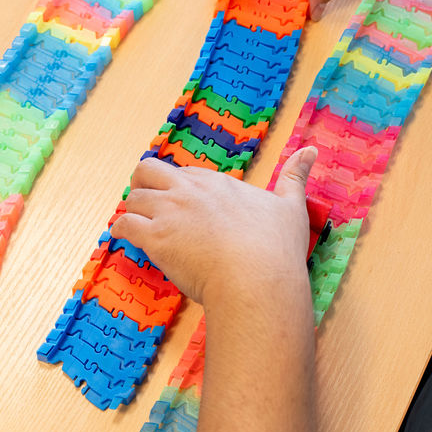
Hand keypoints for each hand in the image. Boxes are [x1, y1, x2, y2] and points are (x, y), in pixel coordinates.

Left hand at [110, 147, 317, 308]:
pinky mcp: (156, 238)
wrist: (257, 280)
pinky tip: (122, 238)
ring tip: (135, 224)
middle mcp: (190, 192)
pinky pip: (124, 225)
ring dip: (131, 210)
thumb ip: (295, 177)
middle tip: (145, 203)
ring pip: (133, 198)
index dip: (178, 186)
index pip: (185, 173)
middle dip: (142, 184)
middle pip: (148, 171)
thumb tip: (311, 151)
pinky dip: (120, 231)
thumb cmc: (275, 249)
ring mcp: (170, 213)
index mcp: (218, 184)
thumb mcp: (291, 205)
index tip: (179, 201)